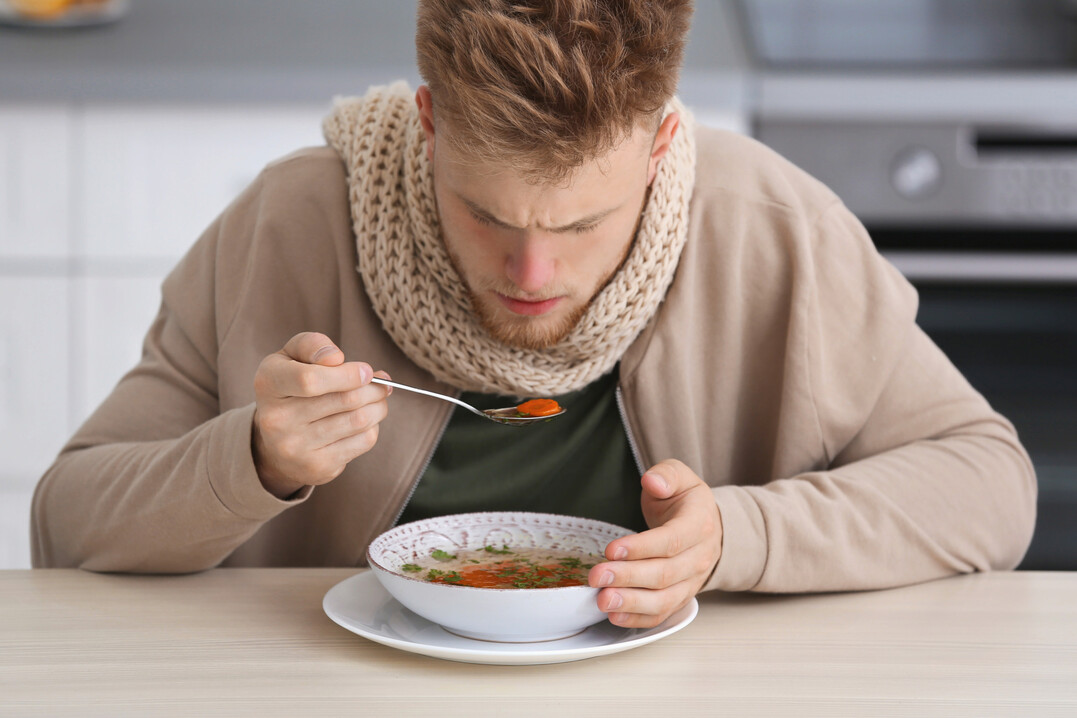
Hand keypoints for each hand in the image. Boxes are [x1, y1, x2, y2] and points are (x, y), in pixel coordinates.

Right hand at [251, 332, 391, 498]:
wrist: (274, 443)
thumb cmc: (290, 388)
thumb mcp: (290, 357)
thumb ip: (312, 345)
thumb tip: (337, 358)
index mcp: (269, 384)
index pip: (310, 379)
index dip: (348, 374)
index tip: (366, 371)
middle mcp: (277, 419)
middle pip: (345, 400)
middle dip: (373, 388)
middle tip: (382, 383)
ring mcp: (296, 447)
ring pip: (359, 420)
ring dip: (379, 406)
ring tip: (379, 398)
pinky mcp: (318, 466)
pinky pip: (363, 441)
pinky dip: (373, 426)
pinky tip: (365, 420)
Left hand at [588, 459, 722, 627]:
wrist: (707, 525)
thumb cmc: (685, 501)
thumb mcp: (679, 476)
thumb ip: (666, 474)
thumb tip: (653, 482)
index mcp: (699, 524)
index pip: (672, 540)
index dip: (641, 547)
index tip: (611, 550)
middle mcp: (699, 557)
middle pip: (665, 574)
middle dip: (628, 577)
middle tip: (597, 577)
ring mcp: (691, 582)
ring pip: (664, 600)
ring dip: (632, 604)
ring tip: (603, 601)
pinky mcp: (680, 598)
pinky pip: (661, 614)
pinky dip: (638, 619)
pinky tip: (614, 616)